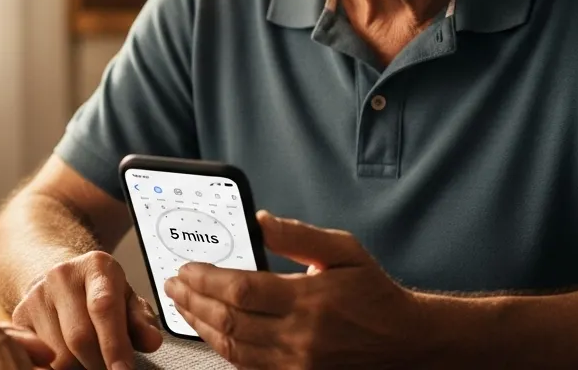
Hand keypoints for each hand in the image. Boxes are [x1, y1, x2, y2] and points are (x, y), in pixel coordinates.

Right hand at [10, 251, 163, 369]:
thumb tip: (151, 340)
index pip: (103, 308)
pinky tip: (68, 360)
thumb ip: (141, 321)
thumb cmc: (100, 294)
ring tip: (89, 359)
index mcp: (96, 266)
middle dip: (99, 363)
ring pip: (58, 353)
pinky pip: (38, 356)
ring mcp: (36, 295)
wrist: (61, 280)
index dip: (115, 344)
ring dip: (78, 367)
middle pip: (79, 337)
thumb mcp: (127, 300)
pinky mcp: (19, 317)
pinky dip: (55, 367)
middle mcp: (61, 275)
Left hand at [163, 211, 433, 368]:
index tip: (186, 268)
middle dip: (193, 300)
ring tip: (183, 306)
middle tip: (173, 285)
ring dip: (201, 325)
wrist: (404, 343)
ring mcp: (296, 364)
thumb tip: (260, 221)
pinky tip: (211, 330)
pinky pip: (247, 366)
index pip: (241, 288)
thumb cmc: (374, 294)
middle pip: (228, 319)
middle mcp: (300, 337)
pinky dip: (223, 348)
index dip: (205, 278)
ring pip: (232, 347)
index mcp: (308, 299)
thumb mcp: (343, 251)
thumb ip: (297, 236)